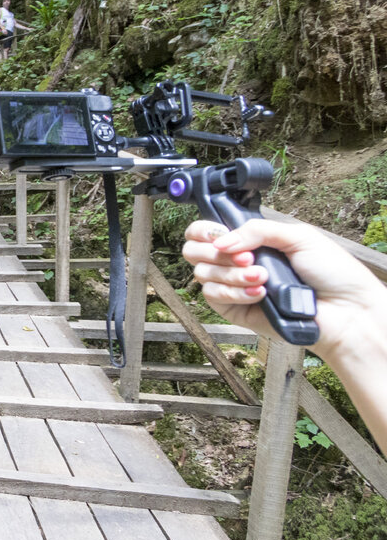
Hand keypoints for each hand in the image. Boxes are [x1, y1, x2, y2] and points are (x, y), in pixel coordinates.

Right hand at [182, 218, 386, 361]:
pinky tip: (260, 293)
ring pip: (203, 274)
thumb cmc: (331, 273)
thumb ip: (256, 229)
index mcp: (249, 241)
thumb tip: (221, 241)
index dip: (204, 230)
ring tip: (262, 277)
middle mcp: (237, 262)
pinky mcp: (234, 310)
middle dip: (216, 252)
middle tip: (246, 257)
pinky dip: (235, 292)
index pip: (206, 231)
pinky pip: (214, 297)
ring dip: (232, 274)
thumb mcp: (298, 236)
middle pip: (193, 251)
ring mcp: (233, 286)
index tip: (220, 235)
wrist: (345, 310)